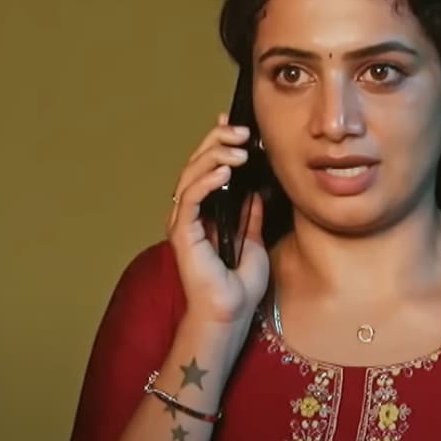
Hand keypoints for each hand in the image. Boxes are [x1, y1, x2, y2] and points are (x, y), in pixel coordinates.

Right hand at [165, 113, 269, 327]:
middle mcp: (189, 213)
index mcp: (204, 213)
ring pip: (191, 175)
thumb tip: (258, 189)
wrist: (231, 314)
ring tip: (240, 149)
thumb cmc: (239, 286)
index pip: (207, 168)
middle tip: (242, 132)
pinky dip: (207, 181)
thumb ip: (251, 214)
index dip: (219, 144)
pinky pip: (191, 198)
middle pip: (196, 165)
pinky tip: (226, 171)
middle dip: (218, 143)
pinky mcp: (182, 233)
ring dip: (215, 157)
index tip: (238, 126)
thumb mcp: (254, 240)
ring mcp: (183, 222)